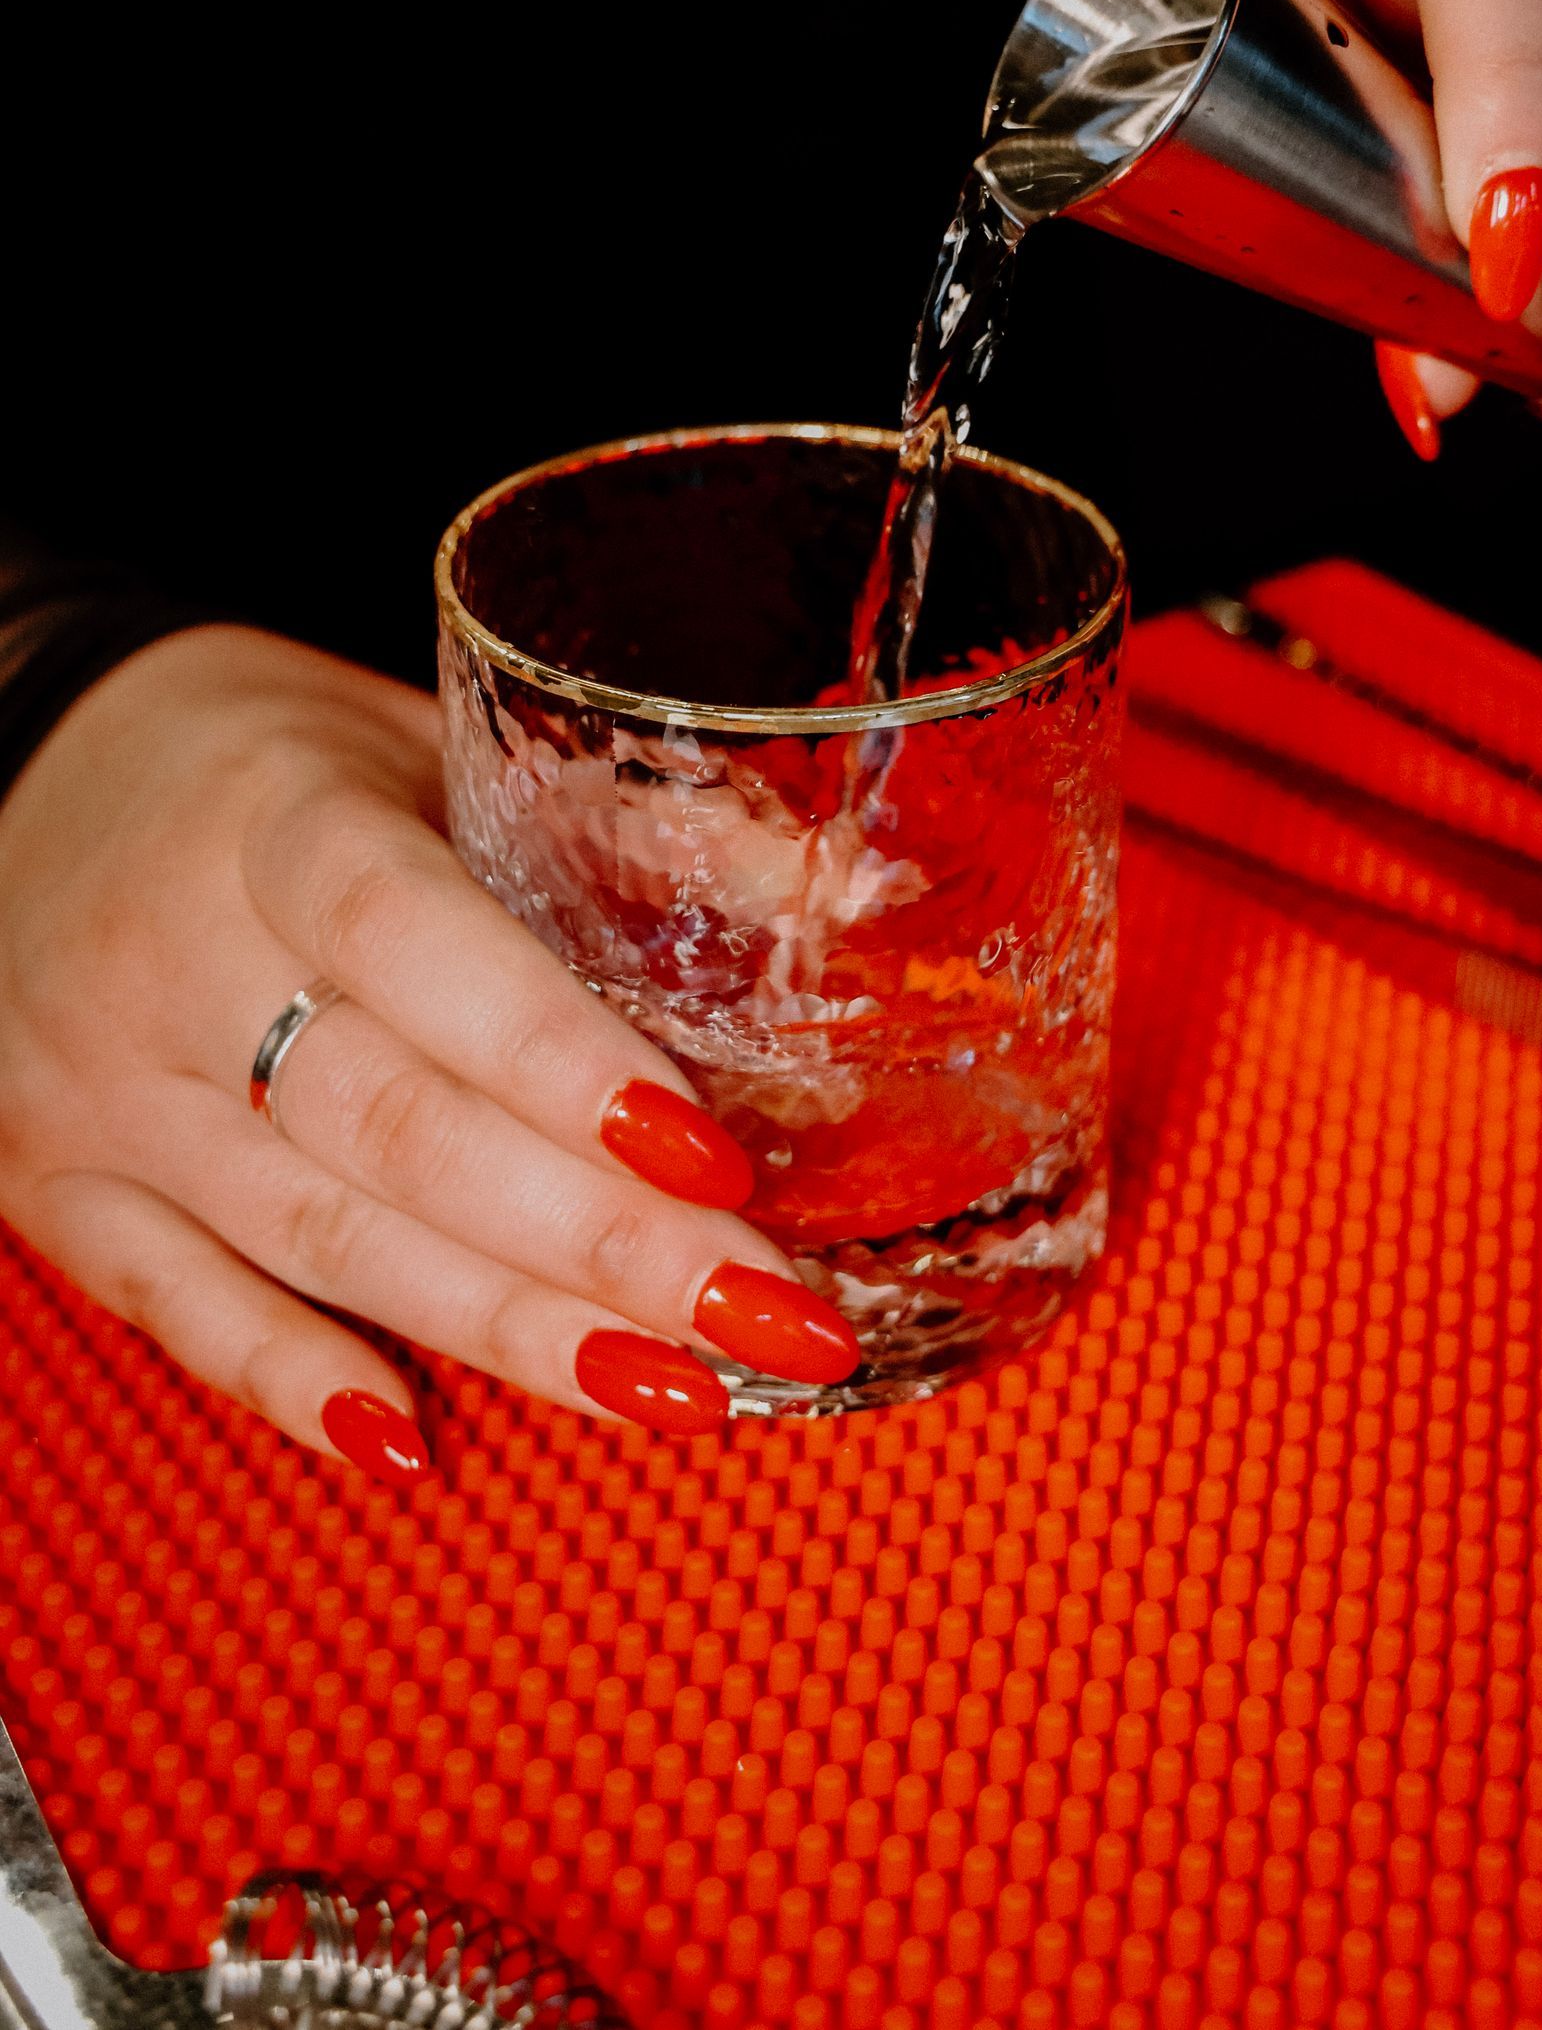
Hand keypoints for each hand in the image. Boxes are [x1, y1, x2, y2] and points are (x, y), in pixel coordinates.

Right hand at [0, 627, 856, 1477]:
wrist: (13, 776)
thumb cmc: (253, 762)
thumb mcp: (413, 736)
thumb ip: (592, 828)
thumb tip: (826, 909)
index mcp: (270, 823)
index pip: (414, 946)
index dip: (561, 1062)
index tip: (711, 1157)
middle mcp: (172, 965)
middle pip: (396, 1128)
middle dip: (600, 1241)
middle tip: (769, 1316)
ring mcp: (102, 1095)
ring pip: (318, 1241)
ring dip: (508, 1330)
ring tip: (677, 1390)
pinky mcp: (58, 1190)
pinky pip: (183, 1311)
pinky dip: (299, 1383)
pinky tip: (419, 1439)